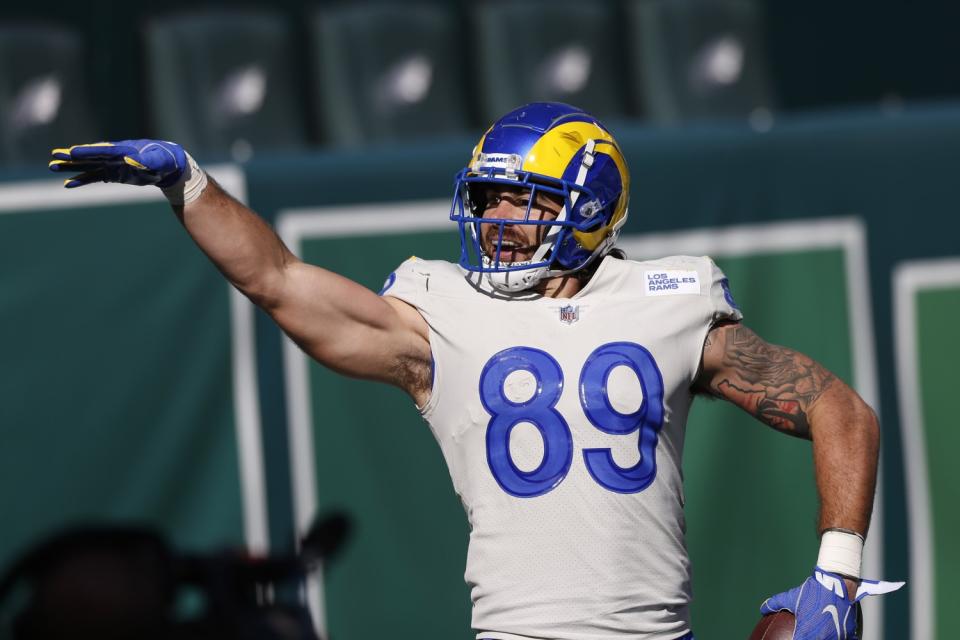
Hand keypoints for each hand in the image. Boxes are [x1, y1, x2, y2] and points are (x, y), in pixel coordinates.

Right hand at [49, 140, 186, 188]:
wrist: (168, 166)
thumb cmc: (165, 160)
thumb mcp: (159, 161)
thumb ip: (147, 161)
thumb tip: (132, 160)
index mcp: (123, 150)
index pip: (102, 151)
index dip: (88, 151)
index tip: (72, 151)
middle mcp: (114, 156)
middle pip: (90, 156)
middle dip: (73, 156)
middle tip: (55, 155)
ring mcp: (112, 164)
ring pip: (88, 165)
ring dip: (72, 167)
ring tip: (53, 166)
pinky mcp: (113, 173)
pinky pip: (94, 177)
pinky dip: (82, 179)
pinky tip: (68, 183)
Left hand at [760, 567, 903, 639]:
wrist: (837, 584)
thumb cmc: (812, 591)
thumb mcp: (791, 597)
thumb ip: (775, 603)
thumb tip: (762, 609)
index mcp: (807, 634)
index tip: (794, 639)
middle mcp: (823, 638)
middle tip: (805, 636)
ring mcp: (838, 638)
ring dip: (824, 639)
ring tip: (819, 636)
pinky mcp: (850, 634)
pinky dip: (841, 639)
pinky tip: (836, 637)